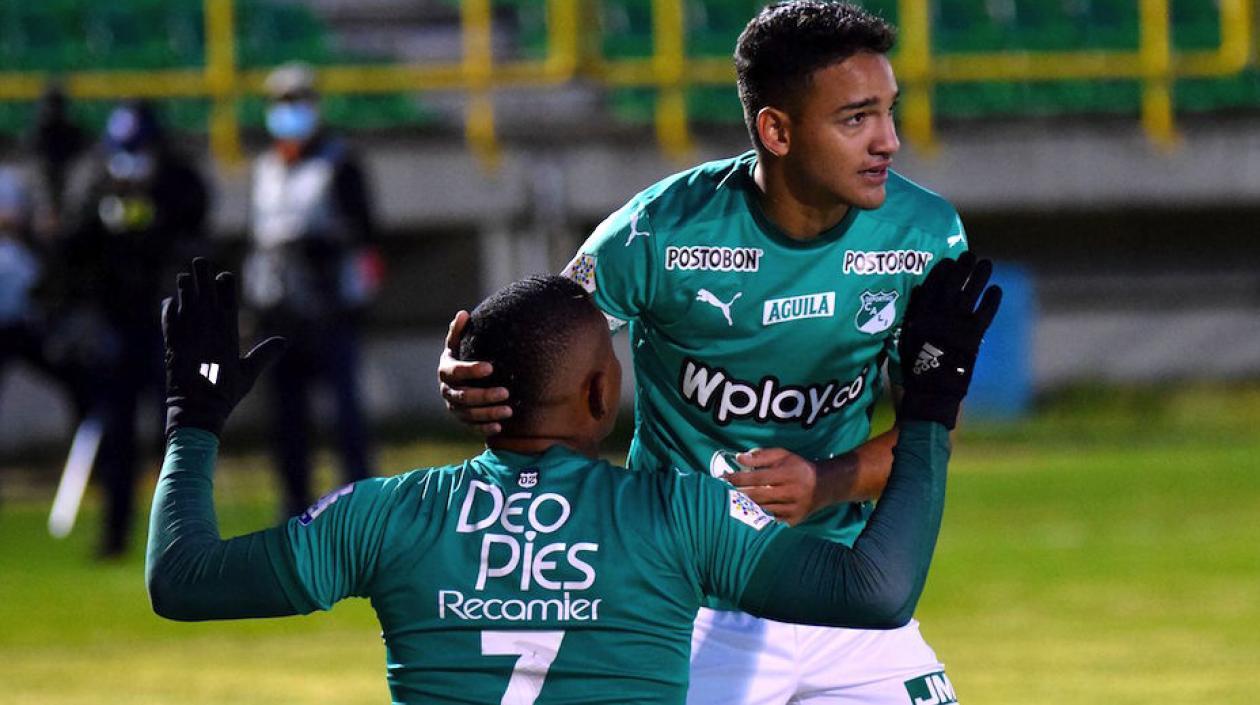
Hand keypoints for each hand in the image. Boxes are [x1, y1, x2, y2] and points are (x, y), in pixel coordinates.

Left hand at [162, 258, 286, 436]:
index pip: (227, 299)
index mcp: (228, 333)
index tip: (224, 275)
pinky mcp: (171, 342)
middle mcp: (207, 328)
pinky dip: (169, 308)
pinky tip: (171, 302)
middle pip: (204, 292)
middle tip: (200, 261)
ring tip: (185, 277)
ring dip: (185, 288)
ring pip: (185, 300)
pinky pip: (169, 317)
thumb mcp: (249, 373)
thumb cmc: (225, 393)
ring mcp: (187, 333)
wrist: (196, 409)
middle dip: (202, 276)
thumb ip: (265, 354)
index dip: (225, 284)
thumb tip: (284, 341)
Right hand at [437, 310, 511, 434]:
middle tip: (506, 392)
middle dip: (484, 395)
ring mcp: (454, 408)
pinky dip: (485, 428)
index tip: (491, 368)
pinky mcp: (463, 420)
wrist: (462, 379)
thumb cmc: (463, 356)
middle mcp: (447, 391)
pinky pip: (472, 427)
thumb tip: (463, 314)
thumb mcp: (459, 344)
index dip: (471, 370)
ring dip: (488, 413)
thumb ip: (459, 331)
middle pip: (463, 396)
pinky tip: (500, 427)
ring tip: (509, 410)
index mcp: (446, 370)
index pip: (456, 372)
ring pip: (469, 414)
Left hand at [726, 448, 823, 525]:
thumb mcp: (783, 455)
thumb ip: (761, 455)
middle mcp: (792, 493)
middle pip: (758, 496)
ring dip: (746, 505)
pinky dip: (758, 516)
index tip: (726, 477)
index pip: (758, 477)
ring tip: (732, 500)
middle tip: (723, 491)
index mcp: (788, 474)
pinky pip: (771, 520)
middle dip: (739, 493)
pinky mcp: (794, 521)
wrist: (824, 486)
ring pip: (763, 509)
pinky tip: (747, 511)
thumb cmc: (798, 467)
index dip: (740, 478)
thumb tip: (739, 458)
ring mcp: (793, 509)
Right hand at [897, 251, 1001, 429]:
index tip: (948, 260)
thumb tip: (919, 289)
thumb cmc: (915, 367)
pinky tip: (996, 290)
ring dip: (980, 276)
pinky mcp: (974, 335)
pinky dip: (992, 300)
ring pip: (971, 292)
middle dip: (962, 267)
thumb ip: (913, 313)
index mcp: (921, 315)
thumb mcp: (905, 338)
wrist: (933, 392)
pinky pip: (985, 312)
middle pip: (954, 283)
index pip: (932, 285)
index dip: (942, 270)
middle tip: (970, 255)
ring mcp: (958, 324)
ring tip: (986, 264)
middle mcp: (940, 315)